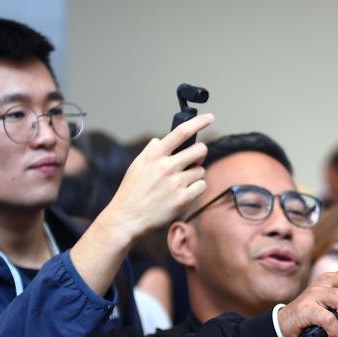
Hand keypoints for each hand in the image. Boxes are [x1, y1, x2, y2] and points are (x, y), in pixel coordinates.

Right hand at [99, 113, 213, 245]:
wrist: (127, 219)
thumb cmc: (131, 192)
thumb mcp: (136, 166)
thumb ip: (150, 152)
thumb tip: (159, 140)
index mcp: (155, 155)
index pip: (181, 132)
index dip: (198, 122)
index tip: (210, 117)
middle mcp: (167, 166)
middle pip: (200, 150)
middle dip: (200, 154)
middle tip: (193, 161)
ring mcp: (176, 183)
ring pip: (201, 170)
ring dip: (195, 175)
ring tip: (180, 183)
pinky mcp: (183, 199)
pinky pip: (201, 186)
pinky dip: (196, 188)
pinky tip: (184, 193)